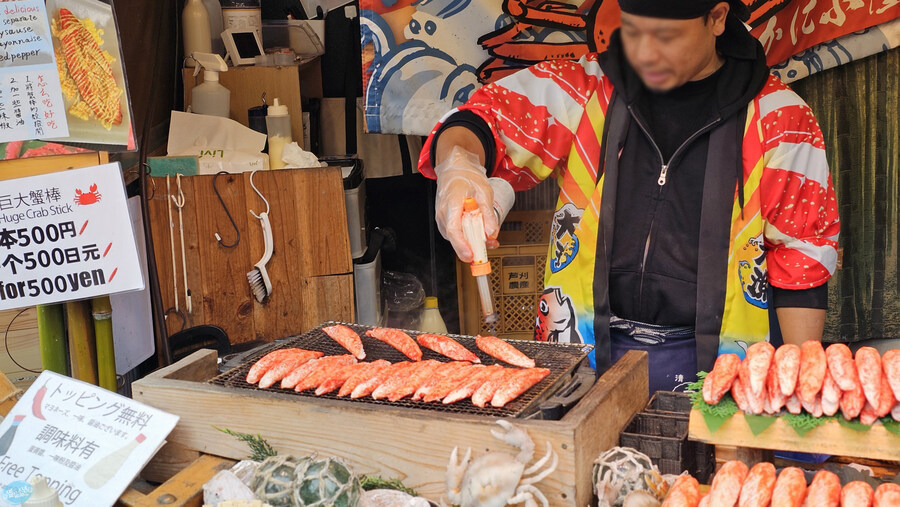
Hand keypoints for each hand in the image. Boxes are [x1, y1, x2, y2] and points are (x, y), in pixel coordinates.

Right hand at [434, 146, 498, 261]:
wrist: (454, 169)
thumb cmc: (467, 177)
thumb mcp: (484, 191)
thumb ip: (488, 213)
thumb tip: (492, 232)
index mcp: (452, 203)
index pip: (453, 229)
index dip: (461, 245)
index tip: (470, 254)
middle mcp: (443, 213)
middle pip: (454, 238)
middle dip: (471, 247)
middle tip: (488, 248)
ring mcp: (442, 218)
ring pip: (456, 238)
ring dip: (472, 242)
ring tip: (488, 238)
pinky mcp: (446, 221)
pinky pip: (456, 234)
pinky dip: (468, 237)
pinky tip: (480, 233)